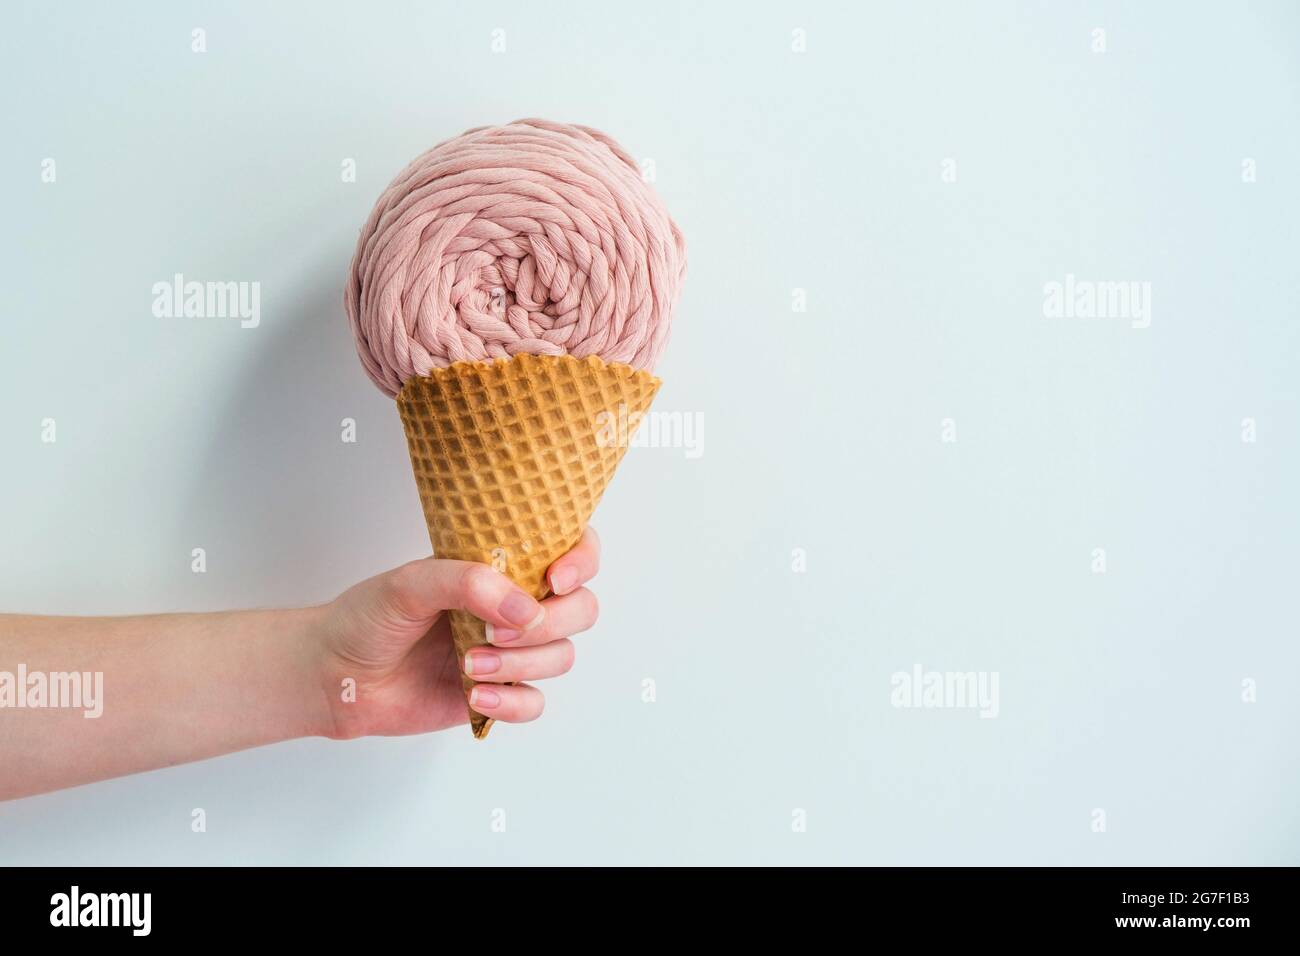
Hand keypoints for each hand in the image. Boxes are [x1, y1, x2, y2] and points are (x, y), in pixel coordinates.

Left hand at [317, 528, 601, 739]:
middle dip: (550, 623)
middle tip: (498, 632)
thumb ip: (469, 584)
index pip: (573, 550)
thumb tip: (527, 610)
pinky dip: (512, 702)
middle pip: (581, 609)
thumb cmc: (367, 617)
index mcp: (502, 566)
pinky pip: (535, 703)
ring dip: (522, 664)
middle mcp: (514, 606)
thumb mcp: (410, 582)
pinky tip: (477, 697)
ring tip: (470, 665)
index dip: (582, 562)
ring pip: (561, 657)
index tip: (555, 579)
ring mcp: (510, 652)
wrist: (334, 675)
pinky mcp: (498, 695)